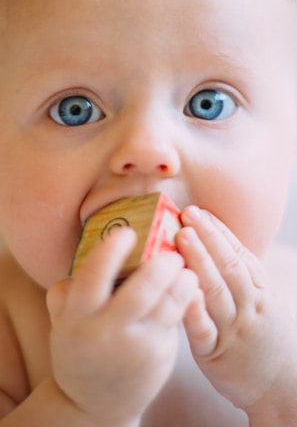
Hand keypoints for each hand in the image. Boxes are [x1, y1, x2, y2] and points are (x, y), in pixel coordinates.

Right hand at [47, 227, 196, 425]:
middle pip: (141, 291)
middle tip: (171, 251)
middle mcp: (107, 332)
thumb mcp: (63, 323)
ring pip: (168, 305)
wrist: (94, 404)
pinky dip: (186, 298)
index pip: (93, 278)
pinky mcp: (160, 355)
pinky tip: (190, 285)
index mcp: (78, 318)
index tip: (127, 232)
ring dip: (182, 281)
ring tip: (186, 268)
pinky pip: (176, 319)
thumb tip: (81, 257)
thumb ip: (66, 293)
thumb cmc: (80, 350)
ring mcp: (137, 346)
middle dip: (161, 266)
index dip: (111, 253)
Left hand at [177, 206, 296, 413]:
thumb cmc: (262, 334)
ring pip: (217, 291)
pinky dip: (195, 309)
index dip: (218, 231)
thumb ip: (240, 274)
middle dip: (208, 237)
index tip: (200, 210)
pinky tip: (183, 290)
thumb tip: (212, 239)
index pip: (239, 254)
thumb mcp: (262, 299)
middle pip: (229, 266)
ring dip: (200, 261)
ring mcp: (233, 329)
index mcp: (259, 289)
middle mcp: (249, 305)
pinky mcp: (215, 353)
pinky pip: (204, 329)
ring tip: (183, 237)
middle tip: (188, 214)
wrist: (280, 384)